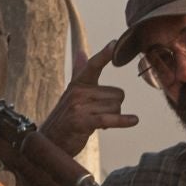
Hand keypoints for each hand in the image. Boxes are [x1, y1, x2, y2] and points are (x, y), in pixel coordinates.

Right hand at [39, 39, 139, 157]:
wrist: (51, 142)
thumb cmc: (65, 117)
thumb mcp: (71, 93)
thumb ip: (78, 72)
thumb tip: (81, 51)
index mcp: (78, 83)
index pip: (93, 65)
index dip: (104, 54)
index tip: (114, 43)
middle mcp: (78, 92)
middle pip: (117, 94)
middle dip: (115, 107)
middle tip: (100, 115)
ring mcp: (78, 106)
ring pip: (116, 107)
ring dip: (113, 118)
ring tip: (97, 122)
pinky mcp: (82, 122)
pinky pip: (109, 118)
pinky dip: (123, 121)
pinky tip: (134, 120)